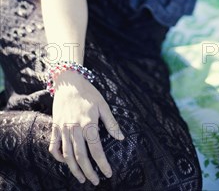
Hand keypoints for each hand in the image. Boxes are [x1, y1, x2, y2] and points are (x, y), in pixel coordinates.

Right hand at [49, 70, 123, 185]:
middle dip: (89, 172)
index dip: (102, 163)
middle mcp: (74, 128)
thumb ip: (111, 122)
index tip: (108, 173)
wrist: (69, 81)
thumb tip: (121, 138)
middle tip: (95, 181)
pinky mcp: (55, 127)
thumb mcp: (103, 105)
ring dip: (74, 169)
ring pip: (67, 155)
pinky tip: (66, 162)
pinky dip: (58, 157)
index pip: (96, 149)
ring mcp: (63, 129)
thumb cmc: (88, 93)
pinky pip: (54, 146)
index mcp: (88, 123)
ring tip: (81, 178)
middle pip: (81, 156)